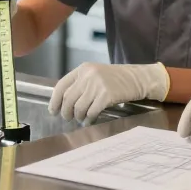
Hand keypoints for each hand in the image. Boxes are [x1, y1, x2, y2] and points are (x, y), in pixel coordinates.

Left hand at [48, 62, 168, 124]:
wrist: (137, 78)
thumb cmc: (116, 79)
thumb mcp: (96, 74)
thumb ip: (81, 83)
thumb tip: (64, 101)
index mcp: (83, 69)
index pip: (61, 85)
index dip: (55, 100)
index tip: (53, 110)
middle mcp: (88, 75)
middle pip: (68, 99)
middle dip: (66, 112)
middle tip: (68, 118)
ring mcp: (98, 85)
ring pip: (78, 107)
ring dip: (78, 117)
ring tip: (81, 119)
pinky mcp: (106, 96)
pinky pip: (91, 112)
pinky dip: (89, 119)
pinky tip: (89, 120)